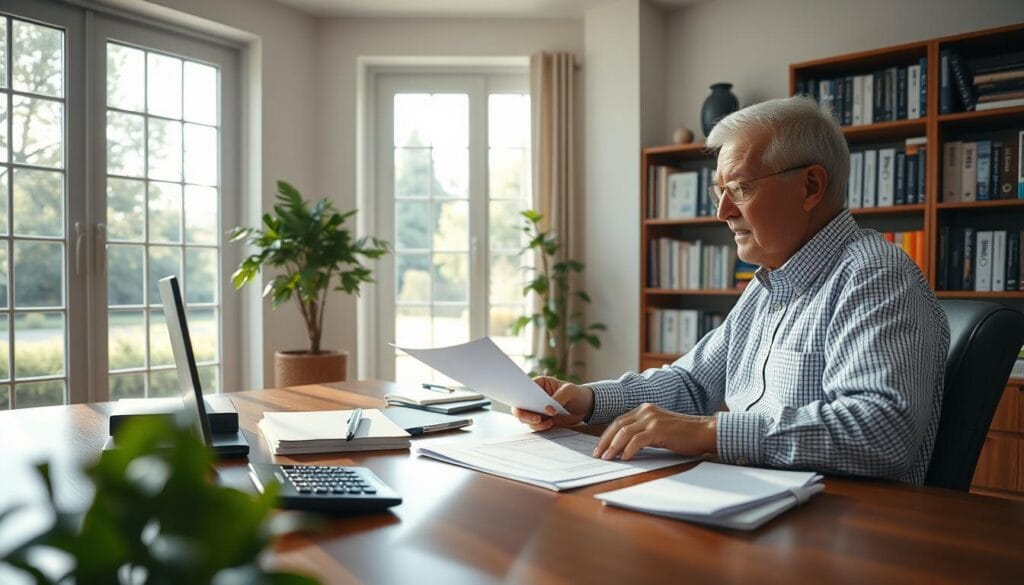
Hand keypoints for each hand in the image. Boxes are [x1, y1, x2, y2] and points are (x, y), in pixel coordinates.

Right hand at [512, 376, 593, 431]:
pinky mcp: (542, 421)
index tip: (527, 404)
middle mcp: (534, 398)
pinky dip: (540, 427)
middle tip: (537, 418)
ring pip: (526, 419)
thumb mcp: (569, 391)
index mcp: (537, 385)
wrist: (584, 407)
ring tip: (549, 423)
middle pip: (519, 408)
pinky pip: (535, 426)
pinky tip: (550, 424)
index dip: (520, 397)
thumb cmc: (576, 393)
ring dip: (534, 423)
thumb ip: (559, 397)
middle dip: (525, 415)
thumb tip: (548, 409)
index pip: (522, 390)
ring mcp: (537, 411)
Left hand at [593, 403, 716, 460]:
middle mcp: (646, 411)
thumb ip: (643, 432)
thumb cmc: (683, 434)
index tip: (600, 447)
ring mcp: (652, 419)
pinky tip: (624, 458)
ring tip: (607, 458)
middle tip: (598, 454)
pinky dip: (628, 450)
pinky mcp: (658, 430)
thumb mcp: (659, 428)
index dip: (607, 435)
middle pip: (617, 425)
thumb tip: (625, 446)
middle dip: (605, 441)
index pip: (619, 421)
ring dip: (613, 447)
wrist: (703, 432)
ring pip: (624, 433)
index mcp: (644, 409)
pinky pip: (637, 440)